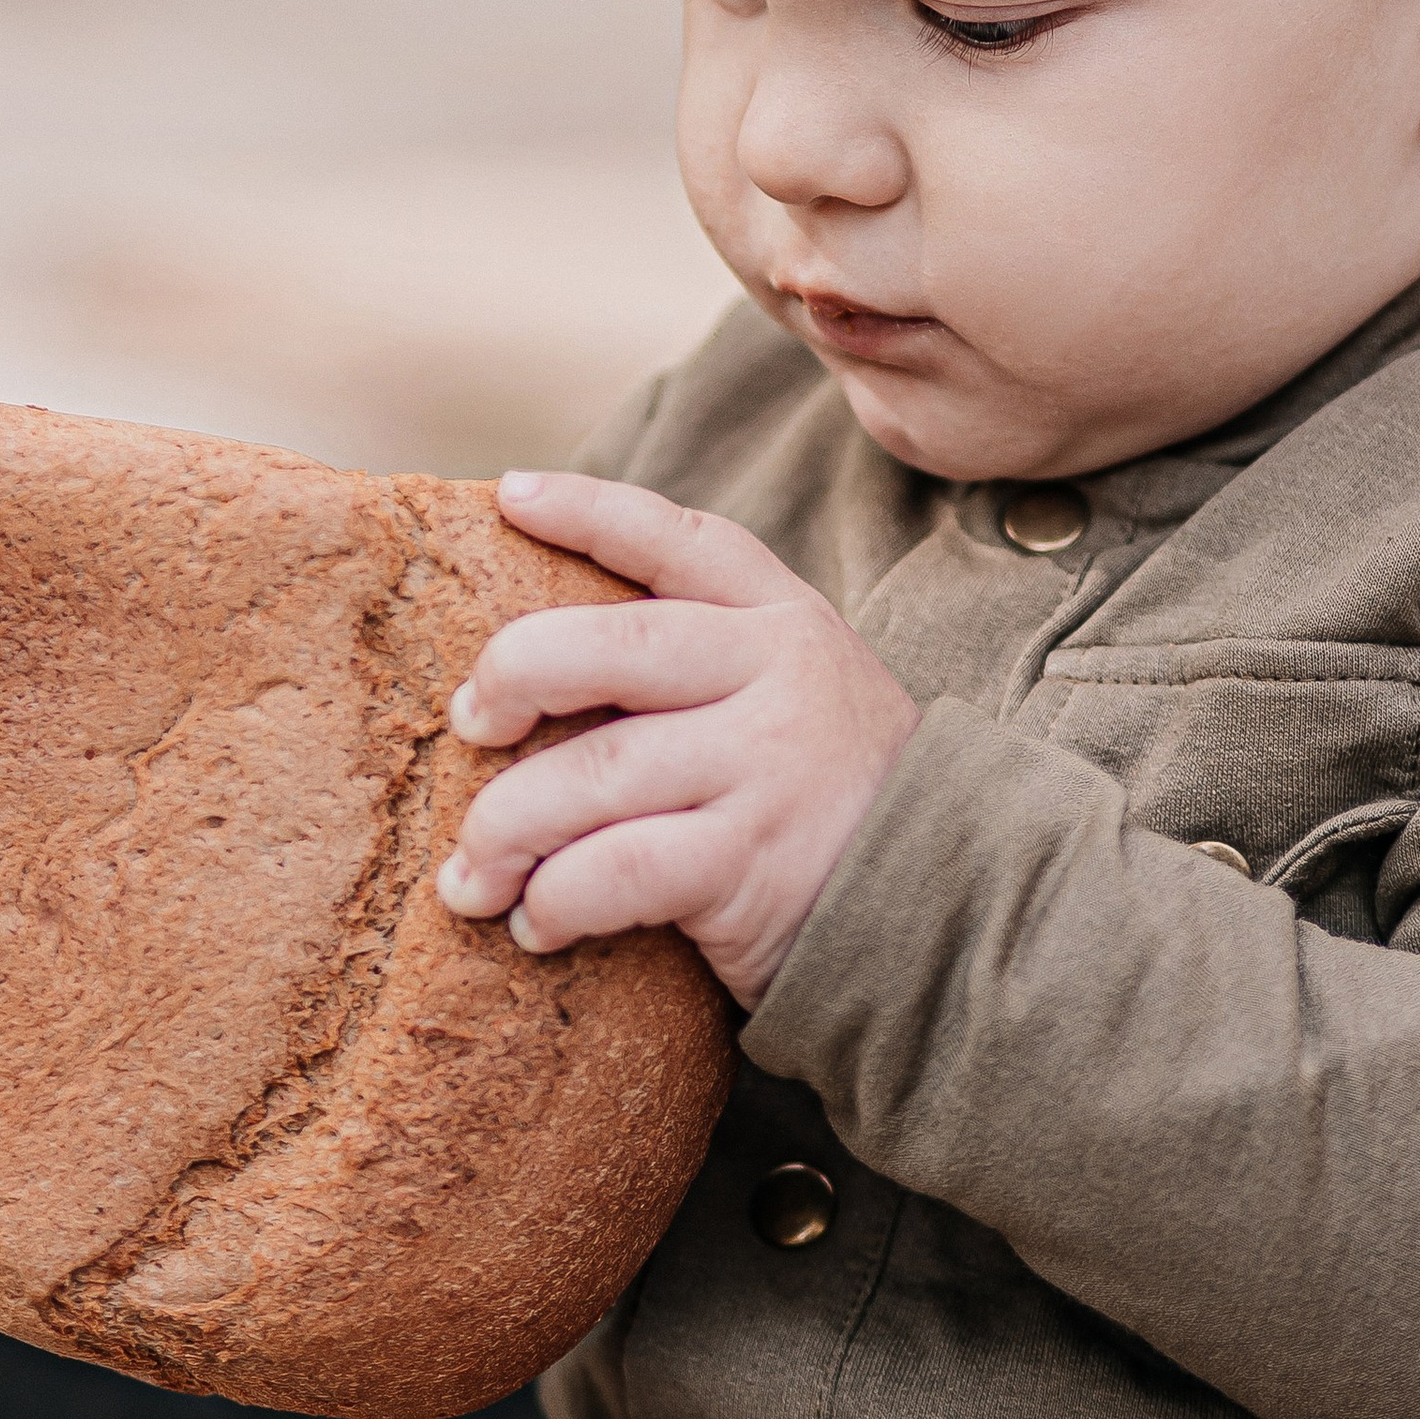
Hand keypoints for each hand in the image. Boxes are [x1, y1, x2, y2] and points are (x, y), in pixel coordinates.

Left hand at [435, 473, 919, 1006]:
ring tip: (469, 875)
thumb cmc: (834, 805)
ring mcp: (765, 766)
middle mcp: (776, 675)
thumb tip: (544, 667)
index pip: (678, 538)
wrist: (951, 913)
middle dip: (511, 678)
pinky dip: (553, 900)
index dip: (590, 509)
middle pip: (608, 646)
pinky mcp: (750, 862)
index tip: (511, 494)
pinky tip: (535, 923)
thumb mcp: (798, 697)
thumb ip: (708, 664)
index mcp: (783, 620)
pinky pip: (615, 870)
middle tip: (468, 725)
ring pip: (591, 773)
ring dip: (502, 828)